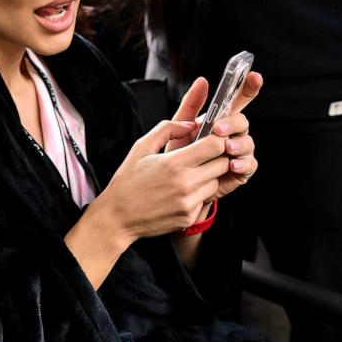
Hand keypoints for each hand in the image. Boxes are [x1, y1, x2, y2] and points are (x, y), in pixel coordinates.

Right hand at [105, 119, 229, 241]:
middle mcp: (185, 184)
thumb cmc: (128, 179)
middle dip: (217, 157)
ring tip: (187, 175)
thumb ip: (167, 129)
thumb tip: (191, 124)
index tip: (210, 139)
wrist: (118, 216)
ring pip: (216, 182)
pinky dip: (197, 194)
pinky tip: (179, 192)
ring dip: (208, 176)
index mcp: (174, 163)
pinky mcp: (189, 217)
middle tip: (202, 156)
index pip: (215, 146)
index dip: (217, 140)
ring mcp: (189, 203)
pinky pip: (204, 200)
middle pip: (223, 164)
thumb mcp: (141, 147)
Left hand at [169, 72, 261, 201]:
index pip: (239, 99)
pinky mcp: (241, 169)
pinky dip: (242, 163)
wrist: (176, 183)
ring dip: (238, 144)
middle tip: (218, 129)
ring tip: (226, 148)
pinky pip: (250, 164)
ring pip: (248, 142)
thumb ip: (192, 103)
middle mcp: (233, 133)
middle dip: (232, 123)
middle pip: (242, 121)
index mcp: (221, 118)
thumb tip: (202, 81)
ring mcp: (239, 150)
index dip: (249, 86)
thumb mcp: (182, 126)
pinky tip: (232, 164)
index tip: (254, 76)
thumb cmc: (180, 152)